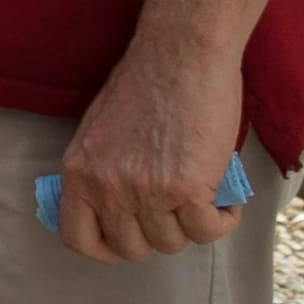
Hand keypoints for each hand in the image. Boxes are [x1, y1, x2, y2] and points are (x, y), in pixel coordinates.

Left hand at [54, 37, 249, 261]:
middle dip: (157, 236)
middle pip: (132, 248)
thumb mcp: (100, 132)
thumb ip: (102, 171)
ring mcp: (145, 190)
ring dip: (192, 226)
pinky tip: (225, 202)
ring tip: (203, 199)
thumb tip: (117, 207)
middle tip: (176, 211)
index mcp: (78, 171)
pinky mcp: (186, 187)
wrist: (180, 55)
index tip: (129, 240)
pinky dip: (223, 221)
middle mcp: (106, 186)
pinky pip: (208, 231)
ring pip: (172, 242)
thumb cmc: (145, 85)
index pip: (78, 238)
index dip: (106, 248)